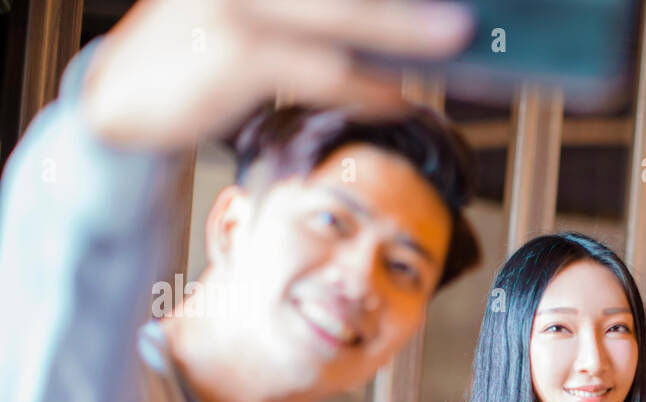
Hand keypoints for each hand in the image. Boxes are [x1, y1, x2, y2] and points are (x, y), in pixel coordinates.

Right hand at [81, 0, 473, 149]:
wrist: (127, 97)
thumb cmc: (205, 51)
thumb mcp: (261, 14)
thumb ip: (317, 8)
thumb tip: (401, 13)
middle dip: (405, 0)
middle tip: (466, 6)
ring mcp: (238, 4)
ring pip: (343, 13)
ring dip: (405, 29)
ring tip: (455, 38)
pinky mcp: (236, 52)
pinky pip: (321, 69)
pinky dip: (366, 84)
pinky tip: (399, 96)